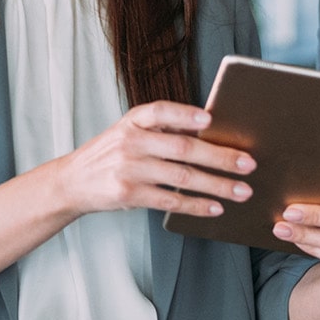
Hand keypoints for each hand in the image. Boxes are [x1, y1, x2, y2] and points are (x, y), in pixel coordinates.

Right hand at [50, 101, 254, 217]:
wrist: (72, 182)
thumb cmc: (110, 154)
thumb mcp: (128, 132)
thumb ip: (161, 129)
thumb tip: (208, 130)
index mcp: (132, 121)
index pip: (160, 112)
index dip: (185, 114)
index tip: (211, 119)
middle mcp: (130, 142)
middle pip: (182, 148)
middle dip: (220, 156)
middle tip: (248, 163)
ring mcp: (129, 169)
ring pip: (182, 177)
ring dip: (217, 185)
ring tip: (241, 190)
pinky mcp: (129, 195)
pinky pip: (170, 200)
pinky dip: (195, 205)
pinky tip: (214, 207)